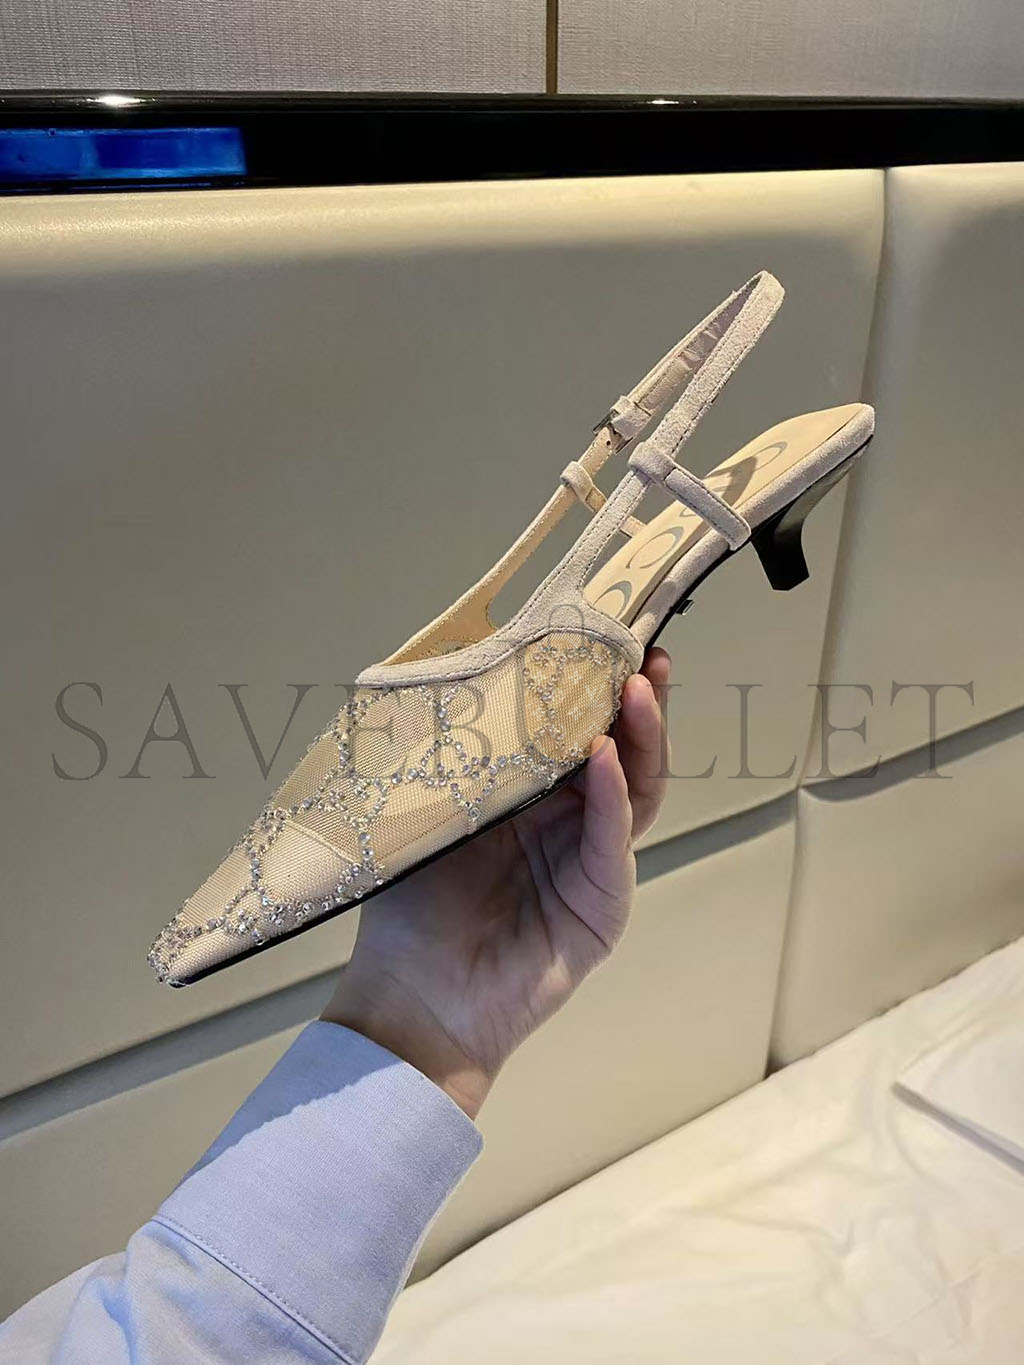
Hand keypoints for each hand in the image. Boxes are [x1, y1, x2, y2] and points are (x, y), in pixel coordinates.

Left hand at [321, 648, 671, 1117]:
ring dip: (639, 736)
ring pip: (636, 789)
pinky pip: (614, 840)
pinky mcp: (604, 905)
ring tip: (636, 686)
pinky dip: (614, 796)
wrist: (416, 1000)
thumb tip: (459, 667)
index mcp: (530, 801)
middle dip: (637, 700)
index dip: (594, 688)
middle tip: (647, 649)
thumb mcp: (427, 814)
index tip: (607, 636)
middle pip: (622, 752)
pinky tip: (607, 754)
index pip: (576, 732)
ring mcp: (593, 864)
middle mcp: (569, 826)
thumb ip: (456, 755)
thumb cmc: (412, 909)